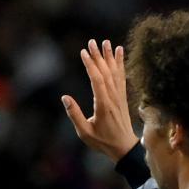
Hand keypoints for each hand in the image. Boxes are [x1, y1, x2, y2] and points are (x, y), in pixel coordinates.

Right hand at [61, 39, 138, 162]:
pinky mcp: (122, 97)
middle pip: (106, 72)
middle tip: (92, 42)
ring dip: (110, 56)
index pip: (97, 80)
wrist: (123, 146)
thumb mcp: (84, 132)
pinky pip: (121, 77)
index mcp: (103, 105)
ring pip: (115, 72)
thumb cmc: (102, 141)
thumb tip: (65, 98)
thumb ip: (74, 114)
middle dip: (98, 56)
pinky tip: (119, 53)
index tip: (84, 52)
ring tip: (106, 42)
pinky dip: (120, 63)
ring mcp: (119, 96)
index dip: (90, 65)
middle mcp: (113, 97)